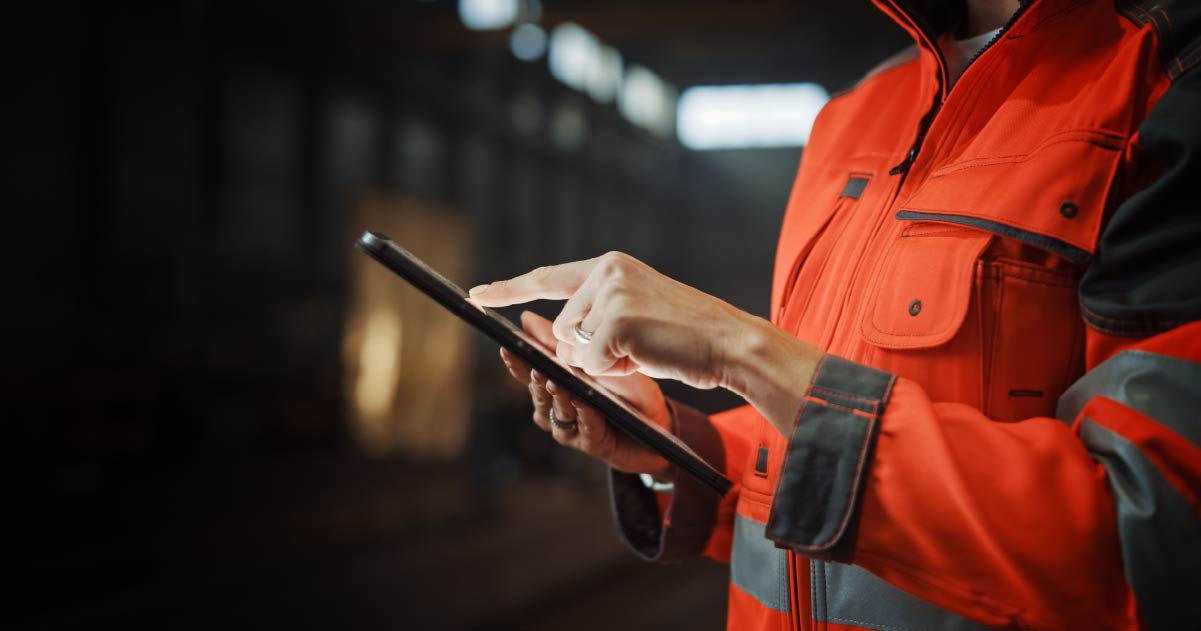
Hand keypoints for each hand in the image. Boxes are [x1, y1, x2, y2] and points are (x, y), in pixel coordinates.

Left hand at [471, 252, 823, 435]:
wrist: (730, 343)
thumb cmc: (685, 337)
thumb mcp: (635, 316)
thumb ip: (595, 318)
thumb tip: (552, 341)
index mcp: (610, 266)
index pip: (548, 277)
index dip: (508, 289)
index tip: (476, 296)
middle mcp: (605, 272)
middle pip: (562, 330)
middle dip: (590, 351)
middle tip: (637, 346)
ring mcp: (610, 295)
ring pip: (574, 349)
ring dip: (604, 362)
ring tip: (645, 348)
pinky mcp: (615, 322)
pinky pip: (592, 364)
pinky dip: (616, 371)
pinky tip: (646, 356)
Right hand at [499, 311, 671, 475]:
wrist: (661, 422)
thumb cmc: (627, 389)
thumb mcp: (597, 358)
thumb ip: (561, 343)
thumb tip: (526, 318)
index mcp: (553, 384)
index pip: (526, 371)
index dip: (516, 361)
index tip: (507, 347)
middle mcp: (556, 407)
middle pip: (538, 391)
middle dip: (537, 378)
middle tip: (537, 366)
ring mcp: (571, 428)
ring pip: (558, 410)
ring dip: (558, 396)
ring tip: (558, 382)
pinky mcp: (591, 444)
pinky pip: (584, 427)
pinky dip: (584, 414)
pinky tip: (586, 402)